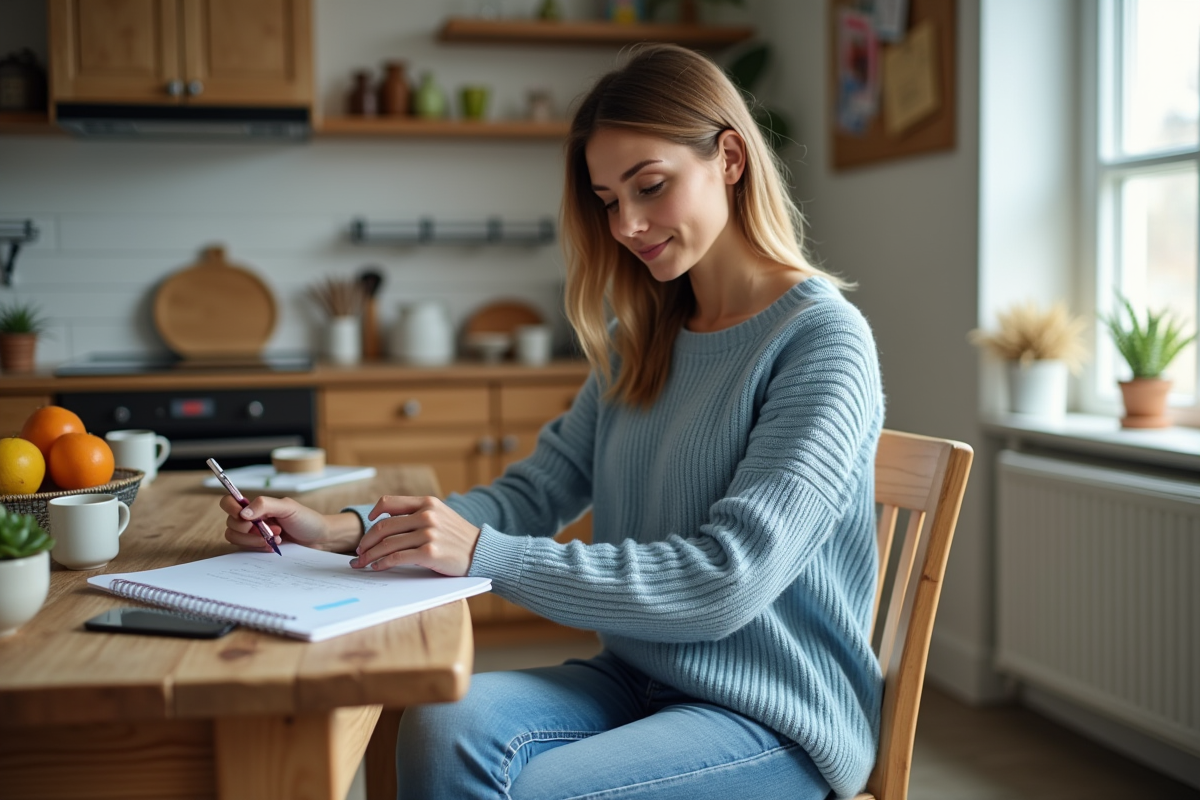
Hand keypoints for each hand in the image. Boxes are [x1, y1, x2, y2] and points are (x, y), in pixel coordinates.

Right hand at [219, 495, 360, 552]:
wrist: (320, 539)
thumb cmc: (307, 520)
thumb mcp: (289, 508)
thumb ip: (265, 505)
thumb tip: (243, 512)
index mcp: (257, 505)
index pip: (229, 502)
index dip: (231, 509)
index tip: (245, 517)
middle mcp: (252, 518)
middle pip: (230, 523)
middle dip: (249, 529)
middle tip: (272, 528)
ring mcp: (253, 533)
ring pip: (235, 537)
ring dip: (254, 539)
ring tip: (276, 537)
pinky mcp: (257, 546)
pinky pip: (245, 549)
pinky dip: (258, 548)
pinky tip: (274, 546)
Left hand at [352, 496, 480, 576]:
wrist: (481, 552)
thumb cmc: (458, 536)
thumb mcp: (441, 515)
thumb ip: (418, 513)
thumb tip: (387, 522)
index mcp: (427, 503)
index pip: (389, 502)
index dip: (373, 513)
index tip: (368, 523)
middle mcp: (427, 515)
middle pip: (384, 527)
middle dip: (366, 541)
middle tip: (359, 551)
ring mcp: (429, 534)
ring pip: (387, 544)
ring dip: (370, 555)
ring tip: (363, 562)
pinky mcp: (430, 553)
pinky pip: (397, 558)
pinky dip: (383, 563)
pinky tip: (377, 567)